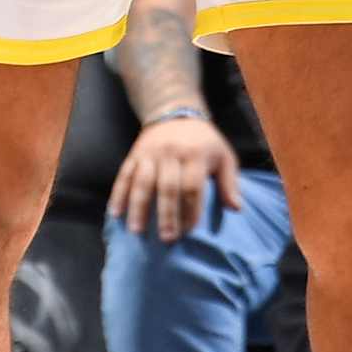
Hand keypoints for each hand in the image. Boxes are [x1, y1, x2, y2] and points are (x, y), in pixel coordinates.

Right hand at [108, 116, 239, 241]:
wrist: (174, 112)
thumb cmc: (203, 142)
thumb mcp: (224, 156)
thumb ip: (230, 182)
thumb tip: (236, 208)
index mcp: (195, 154)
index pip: (192, 187)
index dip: (191, 210)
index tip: (189, 232)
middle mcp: (171, 153)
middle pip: (167, 187)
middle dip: (167, 215)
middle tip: (167, 239)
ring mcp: (150, 154)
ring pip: (142, 182)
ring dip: (139, 207)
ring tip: (136, 230)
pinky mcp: (135, 154)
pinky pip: (124, 174)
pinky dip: (119, 193)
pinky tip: (115, 212)